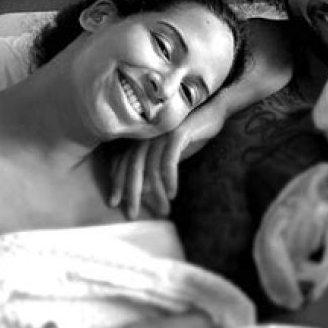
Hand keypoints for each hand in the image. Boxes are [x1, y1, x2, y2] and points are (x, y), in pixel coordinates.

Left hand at [109, 105, 225, 218]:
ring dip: (156, 192)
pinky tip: (172, 194)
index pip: (123, 162)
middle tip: (131, 214)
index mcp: (142, 138)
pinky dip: (169, 178)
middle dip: (131, 192)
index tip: (114, 203)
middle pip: (134, 166)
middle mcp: (148, 135)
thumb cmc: (190, 134)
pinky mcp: (177, 133)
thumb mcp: (168, 152)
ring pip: (151, 167)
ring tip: (162, 211)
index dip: (118, 183)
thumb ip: (154, 165)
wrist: (213, 113)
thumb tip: (144, 188)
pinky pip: (168, 160)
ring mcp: (161, 133)